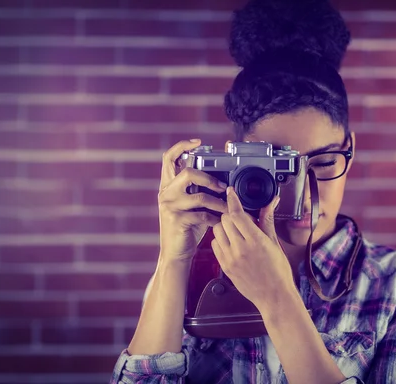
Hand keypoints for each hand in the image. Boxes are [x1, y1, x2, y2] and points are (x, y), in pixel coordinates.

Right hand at [158, 139, 227, 262]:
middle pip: (188, 173)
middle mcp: (166, 193)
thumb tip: (223, 179)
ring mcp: (170, 206)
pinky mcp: (177, 220)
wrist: (176, 253)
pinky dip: (216, 218)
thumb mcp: (191, 205)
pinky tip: (221, 222)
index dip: (182, 146)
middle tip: (222, 186)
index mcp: (168, 185)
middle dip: (210, 178)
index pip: (168, 158)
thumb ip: (199, 190)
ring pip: (200, 196)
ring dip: (219, 202)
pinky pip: (203, 215)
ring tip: (228, 208)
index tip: (198, 142)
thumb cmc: (187, 227)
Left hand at [211, 187, 296, 311]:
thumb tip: (271, 202)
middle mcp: (240, 249)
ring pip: (217, 230)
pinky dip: (221, 240)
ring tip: (237, 233)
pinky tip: (232, 244)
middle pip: (225, 219)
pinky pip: (214, 245)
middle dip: (232, 215)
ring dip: (225, 227)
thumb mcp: (274, 243)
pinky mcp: (224, 266)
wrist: (273, 296)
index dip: (233, 200)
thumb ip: (267, 221)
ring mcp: (230, 258)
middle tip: (243, 221)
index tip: (230, 192)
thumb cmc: (278, 272)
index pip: (237, 214)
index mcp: (255, 241)